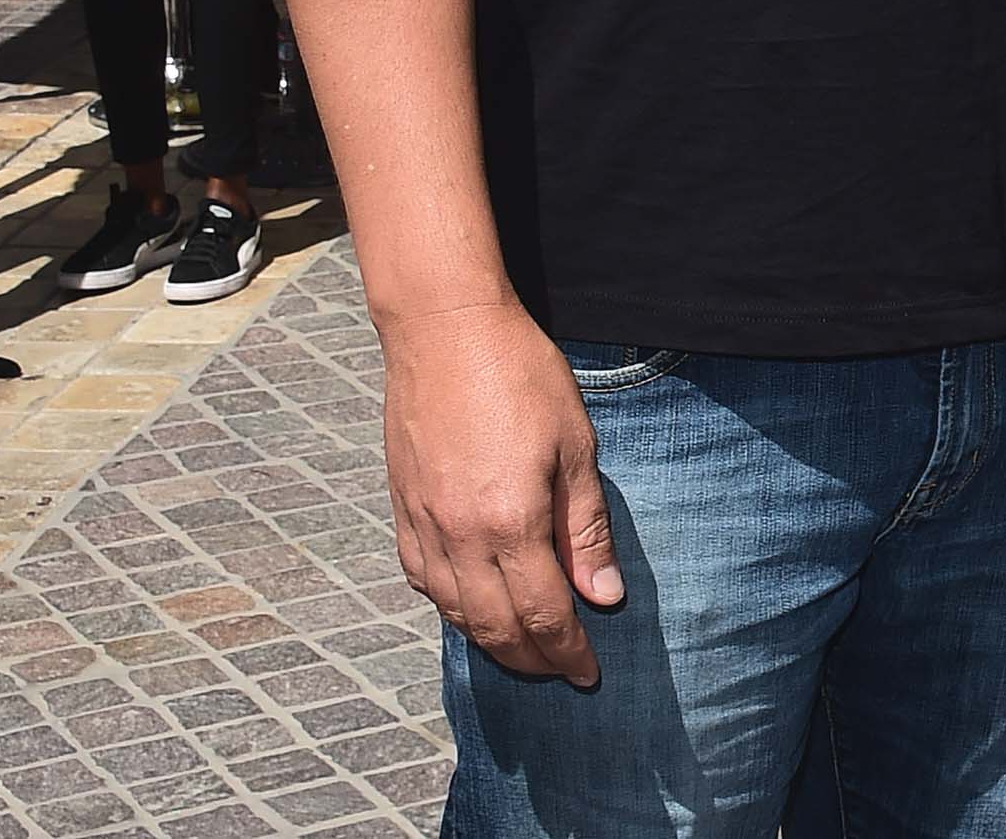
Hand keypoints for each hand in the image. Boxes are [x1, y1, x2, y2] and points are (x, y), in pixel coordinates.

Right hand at [378, 301, 623, 685]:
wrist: (446, 332)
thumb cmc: (522, 376)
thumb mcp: (576, 446)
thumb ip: (585, 528)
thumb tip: (603, 596)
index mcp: (510, 522)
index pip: (542, 614)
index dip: (568, 651)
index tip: (589, 673)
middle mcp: (459, 537)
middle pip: (494, 627)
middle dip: (531, 659)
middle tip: (561, 672)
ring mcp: (423, 527)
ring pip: (455, 612)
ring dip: (490, 641)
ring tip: (523, 651)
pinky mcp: (401, 511)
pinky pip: (424, 582)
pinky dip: (452, 607)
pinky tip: (472, 607)